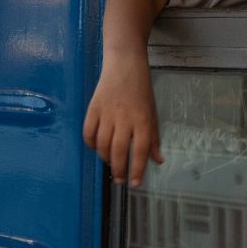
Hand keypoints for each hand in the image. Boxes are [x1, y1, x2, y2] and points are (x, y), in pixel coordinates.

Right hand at [83, 55, 163, 186]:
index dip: (137, 170)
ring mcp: (107, 113)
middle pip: (119, 151)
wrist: (124, 64)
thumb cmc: (141, 89)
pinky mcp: (93, 108)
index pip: (140, 151)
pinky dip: (91, 144)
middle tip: (119, 179)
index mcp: (143, 120)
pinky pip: (88, 132)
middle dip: (119, 169)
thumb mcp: (152, 112)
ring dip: (106, 158)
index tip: (135, 183)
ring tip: (111, 163)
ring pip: (103, 145)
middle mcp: (124, 118)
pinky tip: (97, 148)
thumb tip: (158, 160)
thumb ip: (153, 138)